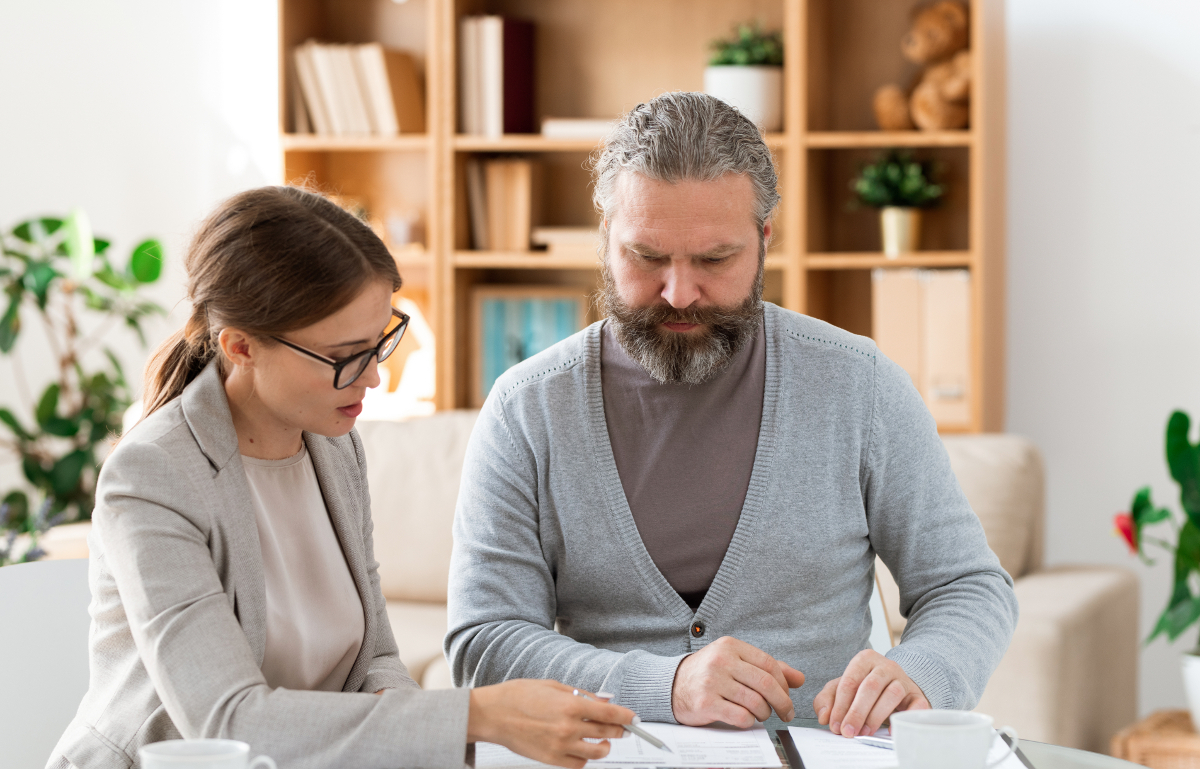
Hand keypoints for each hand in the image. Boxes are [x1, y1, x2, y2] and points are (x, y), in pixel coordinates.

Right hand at [468, 680, 635, 768]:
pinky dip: (585, 758)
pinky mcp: (551, 759)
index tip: (634, 718)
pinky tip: (583, 749)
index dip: (627, 716)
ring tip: (604, 741)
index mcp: (571, 705)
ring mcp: (560, 746)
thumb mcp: (553, 686)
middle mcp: (568, 727)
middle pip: (608, 733)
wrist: (493, 714)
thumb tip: (603, 701)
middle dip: (619, 730)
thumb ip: (581, 695)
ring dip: (605, 746)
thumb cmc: (518, 696)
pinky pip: (578, 764)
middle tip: (623, 728)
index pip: (611, 714)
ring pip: (597, 752)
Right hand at [671, 636, 805, 727]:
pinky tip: (746, 719)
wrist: (672, 685)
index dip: (783, 683)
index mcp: (730, 646)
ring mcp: (712, 682)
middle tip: (786, 712)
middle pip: (766, 683)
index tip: (787, 696)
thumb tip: (799, 678)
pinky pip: (741, 716)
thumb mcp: (735, 662)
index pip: (769, 663)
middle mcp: (721, 661)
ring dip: (765, 713)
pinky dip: (749, 721)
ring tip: (762, 715)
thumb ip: (766, 668)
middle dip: (782, 702)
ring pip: (755, 702)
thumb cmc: (708, 673)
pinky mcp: (706, 703)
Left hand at [814, 649, 929, 737]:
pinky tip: (892, 730)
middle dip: (857, 712)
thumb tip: (824, 716)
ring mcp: (903, 679)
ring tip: (865, 732)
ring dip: (876, 716)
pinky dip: (905, 717)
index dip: (840, 706)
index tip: (835, 726)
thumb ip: (827, 700)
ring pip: (892, 694)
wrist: (894, 686)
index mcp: (864, 659)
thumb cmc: (863, 688)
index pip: (850, 682)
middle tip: (848, 732)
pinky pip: (916, 704)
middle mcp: (886, 665)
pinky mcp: (917, 695)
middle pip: (870, 687)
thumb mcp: (841, 689)